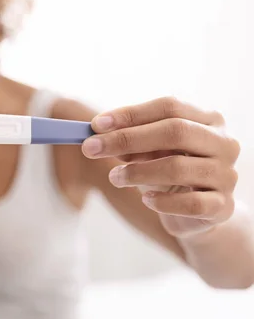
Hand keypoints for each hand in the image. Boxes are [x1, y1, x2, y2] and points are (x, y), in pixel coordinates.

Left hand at [82, 97, 240, 238]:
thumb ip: (130, 139)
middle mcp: (223, 142)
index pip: (169, 106)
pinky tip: (146, 199)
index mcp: (208, 119)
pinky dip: (162, 201)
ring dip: (136, 172)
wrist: (197, 212)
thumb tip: (97, 133)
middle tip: (91, 148)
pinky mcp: (223, 206)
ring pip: (177, 167)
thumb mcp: (150, 150)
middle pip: (174, 131)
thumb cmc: (169, 170)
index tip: (95, 125)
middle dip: (126, 139)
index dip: (130, 114)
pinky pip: (189, 203)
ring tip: (114, 177)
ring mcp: (227, 174)